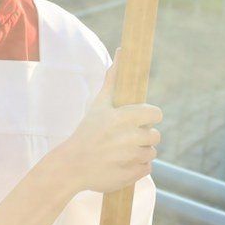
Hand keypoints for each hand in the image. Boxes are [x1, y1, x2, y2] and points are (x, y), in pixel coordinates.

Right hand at [49, 56, 159, 194]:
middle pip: (155, 135)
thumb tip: (123, 50)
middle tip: (122, 140)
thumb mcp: (98, 105)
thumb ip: (113, 79)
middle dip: (141, 137)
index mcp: (122, 118)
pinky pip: (146, 168)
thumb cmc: (86, 132)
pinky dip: (135, 167)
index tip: (136, 121)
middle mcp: (128, 137)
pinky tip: (119, 164)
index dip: (147, 118)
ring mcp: (130, 157)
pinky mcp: (132, 174)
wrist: (69, 166)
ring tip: (119, 153)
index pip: (155, 114)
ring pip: (151, 153)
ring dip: (139, 153)